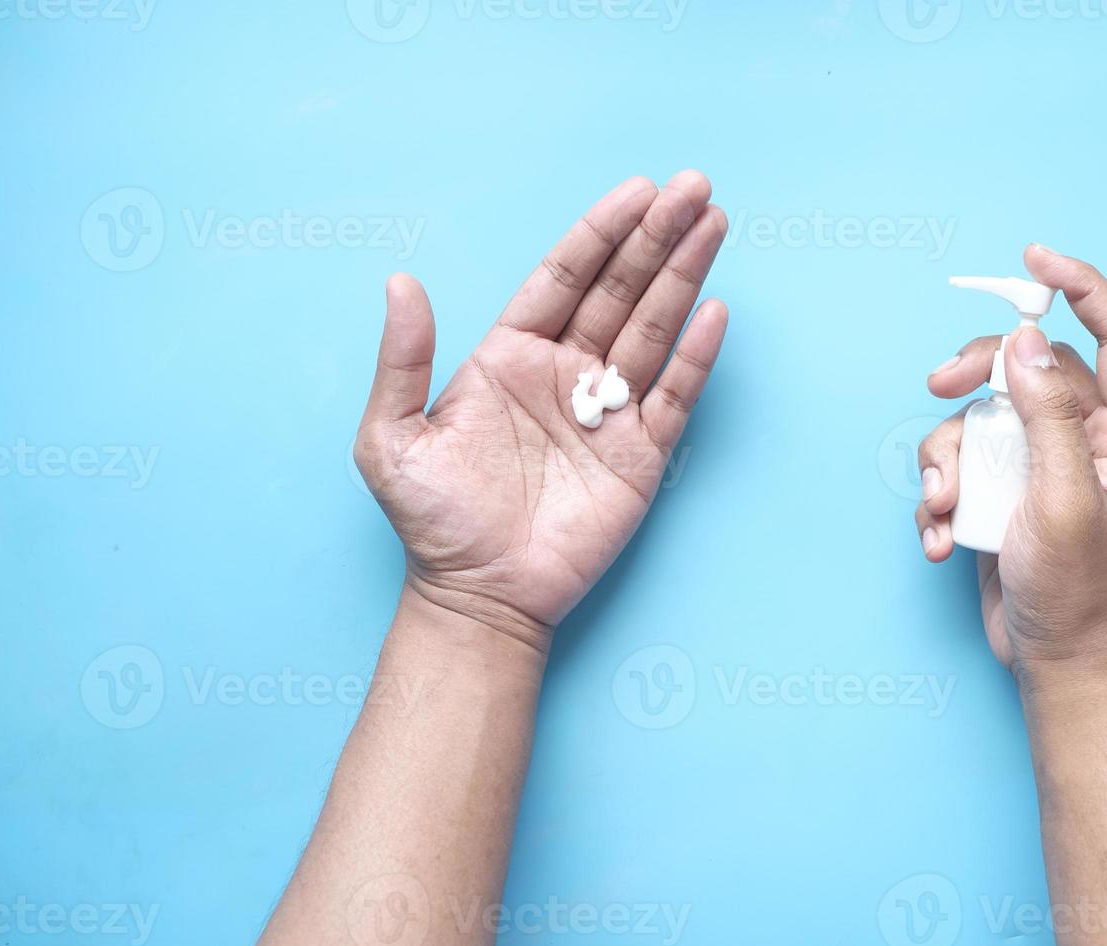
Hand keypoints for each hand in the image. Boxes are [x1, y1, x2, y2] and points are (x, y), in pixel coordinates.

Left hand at [354, 172, 728, 648]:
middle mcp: (565, 373)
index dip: (600, 233)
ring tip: (714, 224)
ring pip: (653, 331)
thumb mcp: (392, 440)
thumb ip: (402, 361)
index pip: (565, 278)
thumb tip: (401, 281)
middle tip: (695, 188)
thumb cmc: (432, 520)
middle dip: (657, 238)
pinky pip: (674, 398)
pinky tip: (715, 312)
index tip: (638, 191)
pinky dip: (695, 357)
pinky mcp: (640, 457)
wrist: (478, 596)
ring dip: (685, 276)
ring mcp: (607, 413)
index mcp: (511, 356)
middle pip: (620, 291)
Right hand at [916, 245, 1106, 677]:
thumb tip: (1024, 341)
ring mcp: (1043, 467)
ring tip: (943, 508)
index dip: (1082, 286)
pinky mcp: (1006, 495)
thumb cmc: (1081, 595)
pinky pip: (962, 465)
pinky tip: (942, 539)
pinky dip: (940, 497)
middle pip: (1030, 367)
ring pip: (984, 416)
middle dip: (977, 373)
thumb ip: (1048, 416)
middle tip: (937, 384)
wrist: (1057, 666)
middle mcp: (1089, 442)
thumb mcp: (1064, 502)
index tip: (1034, 258)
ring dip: (947, 457)